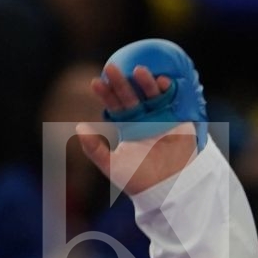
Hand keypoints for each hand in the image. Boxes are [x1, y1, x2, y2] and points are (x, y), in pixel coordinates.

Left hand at [76, 65, 196, 196]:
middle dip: (120, 81)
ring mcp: (161, 116)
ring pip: (151, 93)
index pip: (114, 105)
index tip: (95, 82)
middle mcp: (143, 118)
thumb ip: (94, 149)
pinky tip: (162, 81)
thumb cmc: (138, 180)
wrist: (168, 189)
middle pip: (130, 94)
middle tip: (111, 68)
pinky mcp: (178, 118)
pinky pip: (173, 100)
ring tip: (138, 70)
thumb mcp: (111, 166)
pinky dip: (168, 89)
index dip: (105, 94)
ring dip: (144, 81)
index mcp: (127, 126)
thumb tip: (78, 127)